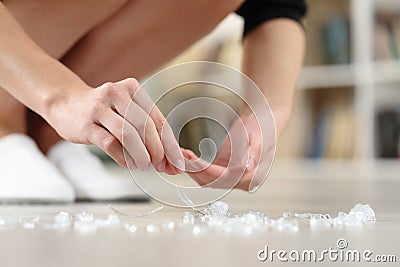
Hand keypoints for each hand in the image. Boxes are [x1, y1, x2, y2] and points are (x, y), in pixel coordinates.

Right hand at [45, 78, 183, 172]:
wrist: (65, 103)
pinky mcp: (86, 125)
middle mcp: (117, 94)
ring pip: (128, 134)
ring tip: (146, 166)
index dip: (170, 143)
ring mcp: (99, 108)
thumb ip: (149, 132)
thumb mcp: (127, 112)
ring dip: (141, 155)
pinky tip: (130, 165)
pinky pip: (110, 144)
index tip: (177, 162)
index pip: (158, 119)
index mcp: (132, 89)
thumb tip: (172, 159)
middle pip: (145, 125)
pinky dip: (124, 158)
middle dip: (157, 150)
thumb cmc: (104, 111)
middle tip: (161, 166)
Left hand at [182, 112, 274, 190]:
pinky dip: (195, 167)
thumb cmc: (263, 126)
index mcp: (254, 175)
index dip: (207, 169)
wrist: (263, 119)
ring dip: (192, 169)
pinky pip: (206, 175)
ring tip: (181, 154)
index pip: (226, 177)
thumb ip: (253, 153)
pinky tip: (187, 156)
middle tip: (182, 155)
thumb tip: (247, 167)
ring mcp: (233, 178)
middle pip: (213, 182)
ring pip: (207, 180)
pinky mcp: (224, 172)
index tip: (193, 160)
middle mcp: (243, 181)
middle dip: (195, 169)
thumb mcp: (259, 137)